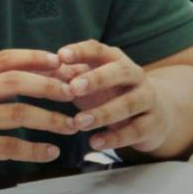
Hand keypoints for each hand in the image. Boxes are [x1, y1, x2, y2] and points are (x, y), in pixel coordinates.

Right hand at [0, 49, 80, 182]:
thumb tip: (22, 83)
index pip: (4, 59)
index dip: (34, 57)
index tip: (59, 60)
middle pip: (15, 81)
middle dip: (49, 85)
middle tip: (72, 92)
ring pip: (16, 114)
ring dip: (49, 119)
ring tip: (70, 125)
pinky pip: (8, 147)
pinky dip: (33, 149)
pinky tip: (49, 152)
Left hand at [57, 40, 173, 152]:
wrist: (153, 112)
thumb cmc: (110, 92)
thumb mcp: (89, 81)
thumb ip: (67, 75)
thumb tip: (39, 68)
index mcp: (115, 58)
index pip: (98, 50)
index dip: (80, 52)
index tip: (61, 56)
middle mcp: (135, 74)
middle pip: (119, 72)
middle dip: (96, 79)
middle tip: (73, 88)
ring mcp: (147, 97)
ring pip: (128, 103)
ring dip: (102, 113)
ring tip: (78, 122)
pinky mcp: (153, 123)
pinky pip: (136, 130)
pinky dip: (114, 138)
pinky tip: (94, 142)